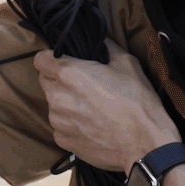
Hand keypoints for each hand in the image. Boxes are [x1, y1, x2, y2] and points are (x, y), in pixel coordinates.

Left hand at [34, 40, 180, 172]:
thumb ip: (107, 49)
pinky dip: (71, 124)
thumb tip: (100, 42)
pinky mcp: (63, 140)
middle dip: (58, 80)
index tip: (62, 61)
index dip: (51, 58)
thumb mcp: (127, 64)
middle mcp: (57, 97)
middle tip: (83, 84)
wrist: (144, 143)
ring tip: (91, 108)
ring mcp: (58, 121)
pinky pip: (60, 126)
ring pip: (53, 105)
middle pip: (45, 81)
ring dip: (66, 103)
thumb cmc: (137, 103)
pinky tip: (92, 125)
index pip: (40, 59)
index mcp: (69, 74)